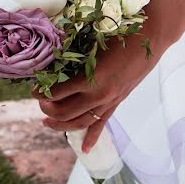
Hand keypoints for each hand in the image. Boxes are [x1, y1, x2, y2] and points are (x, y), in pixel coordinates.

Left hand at [33, 34, 163, 152]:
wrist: (151, 38)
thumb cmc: (119, 33)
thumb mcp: (91, 42)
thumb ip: (73, 55)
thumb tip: (52, 62)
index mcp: (90, 78)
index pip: (57, 92)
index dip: (41, 92)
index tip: (33, 88)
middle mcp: (99, 95)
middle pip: (65, 112)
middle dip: (47, 109)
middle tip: (40, 102)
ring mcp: (109, 101)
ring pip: (80, 122)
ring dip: (61, 125)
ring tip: (47, 122)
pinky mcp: (117, 103)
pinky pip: (101, 125)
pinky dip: (92, 138)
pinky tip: (84, 149)